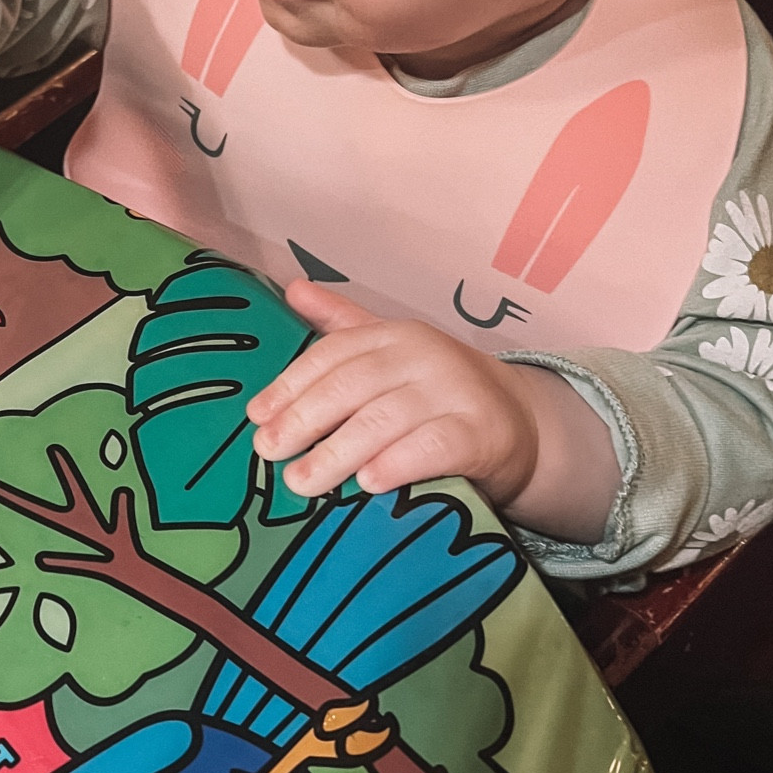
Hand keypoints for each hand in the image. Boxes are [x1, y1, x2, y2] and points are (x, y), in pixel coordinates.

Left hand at [246, 281, 620, 542]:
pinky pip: (434, 447)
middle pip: (353, 385)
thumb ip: (342, 326)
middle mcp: (425, 356)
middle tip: (269, 452)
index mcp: (396, 336)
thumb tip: (292, 289)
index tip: (255, 417)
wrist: (516, 424)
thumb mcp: (390, 354)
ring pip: (386, 419)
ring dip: (338, 451)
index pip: (333, 354)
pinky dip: (398, 464)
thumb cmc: (436, 394)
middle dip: (304, 419)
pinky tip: (368, 482)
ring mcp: (456, 393)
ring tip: (302, 481)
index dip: (290, 384)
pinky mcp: (481, 434)